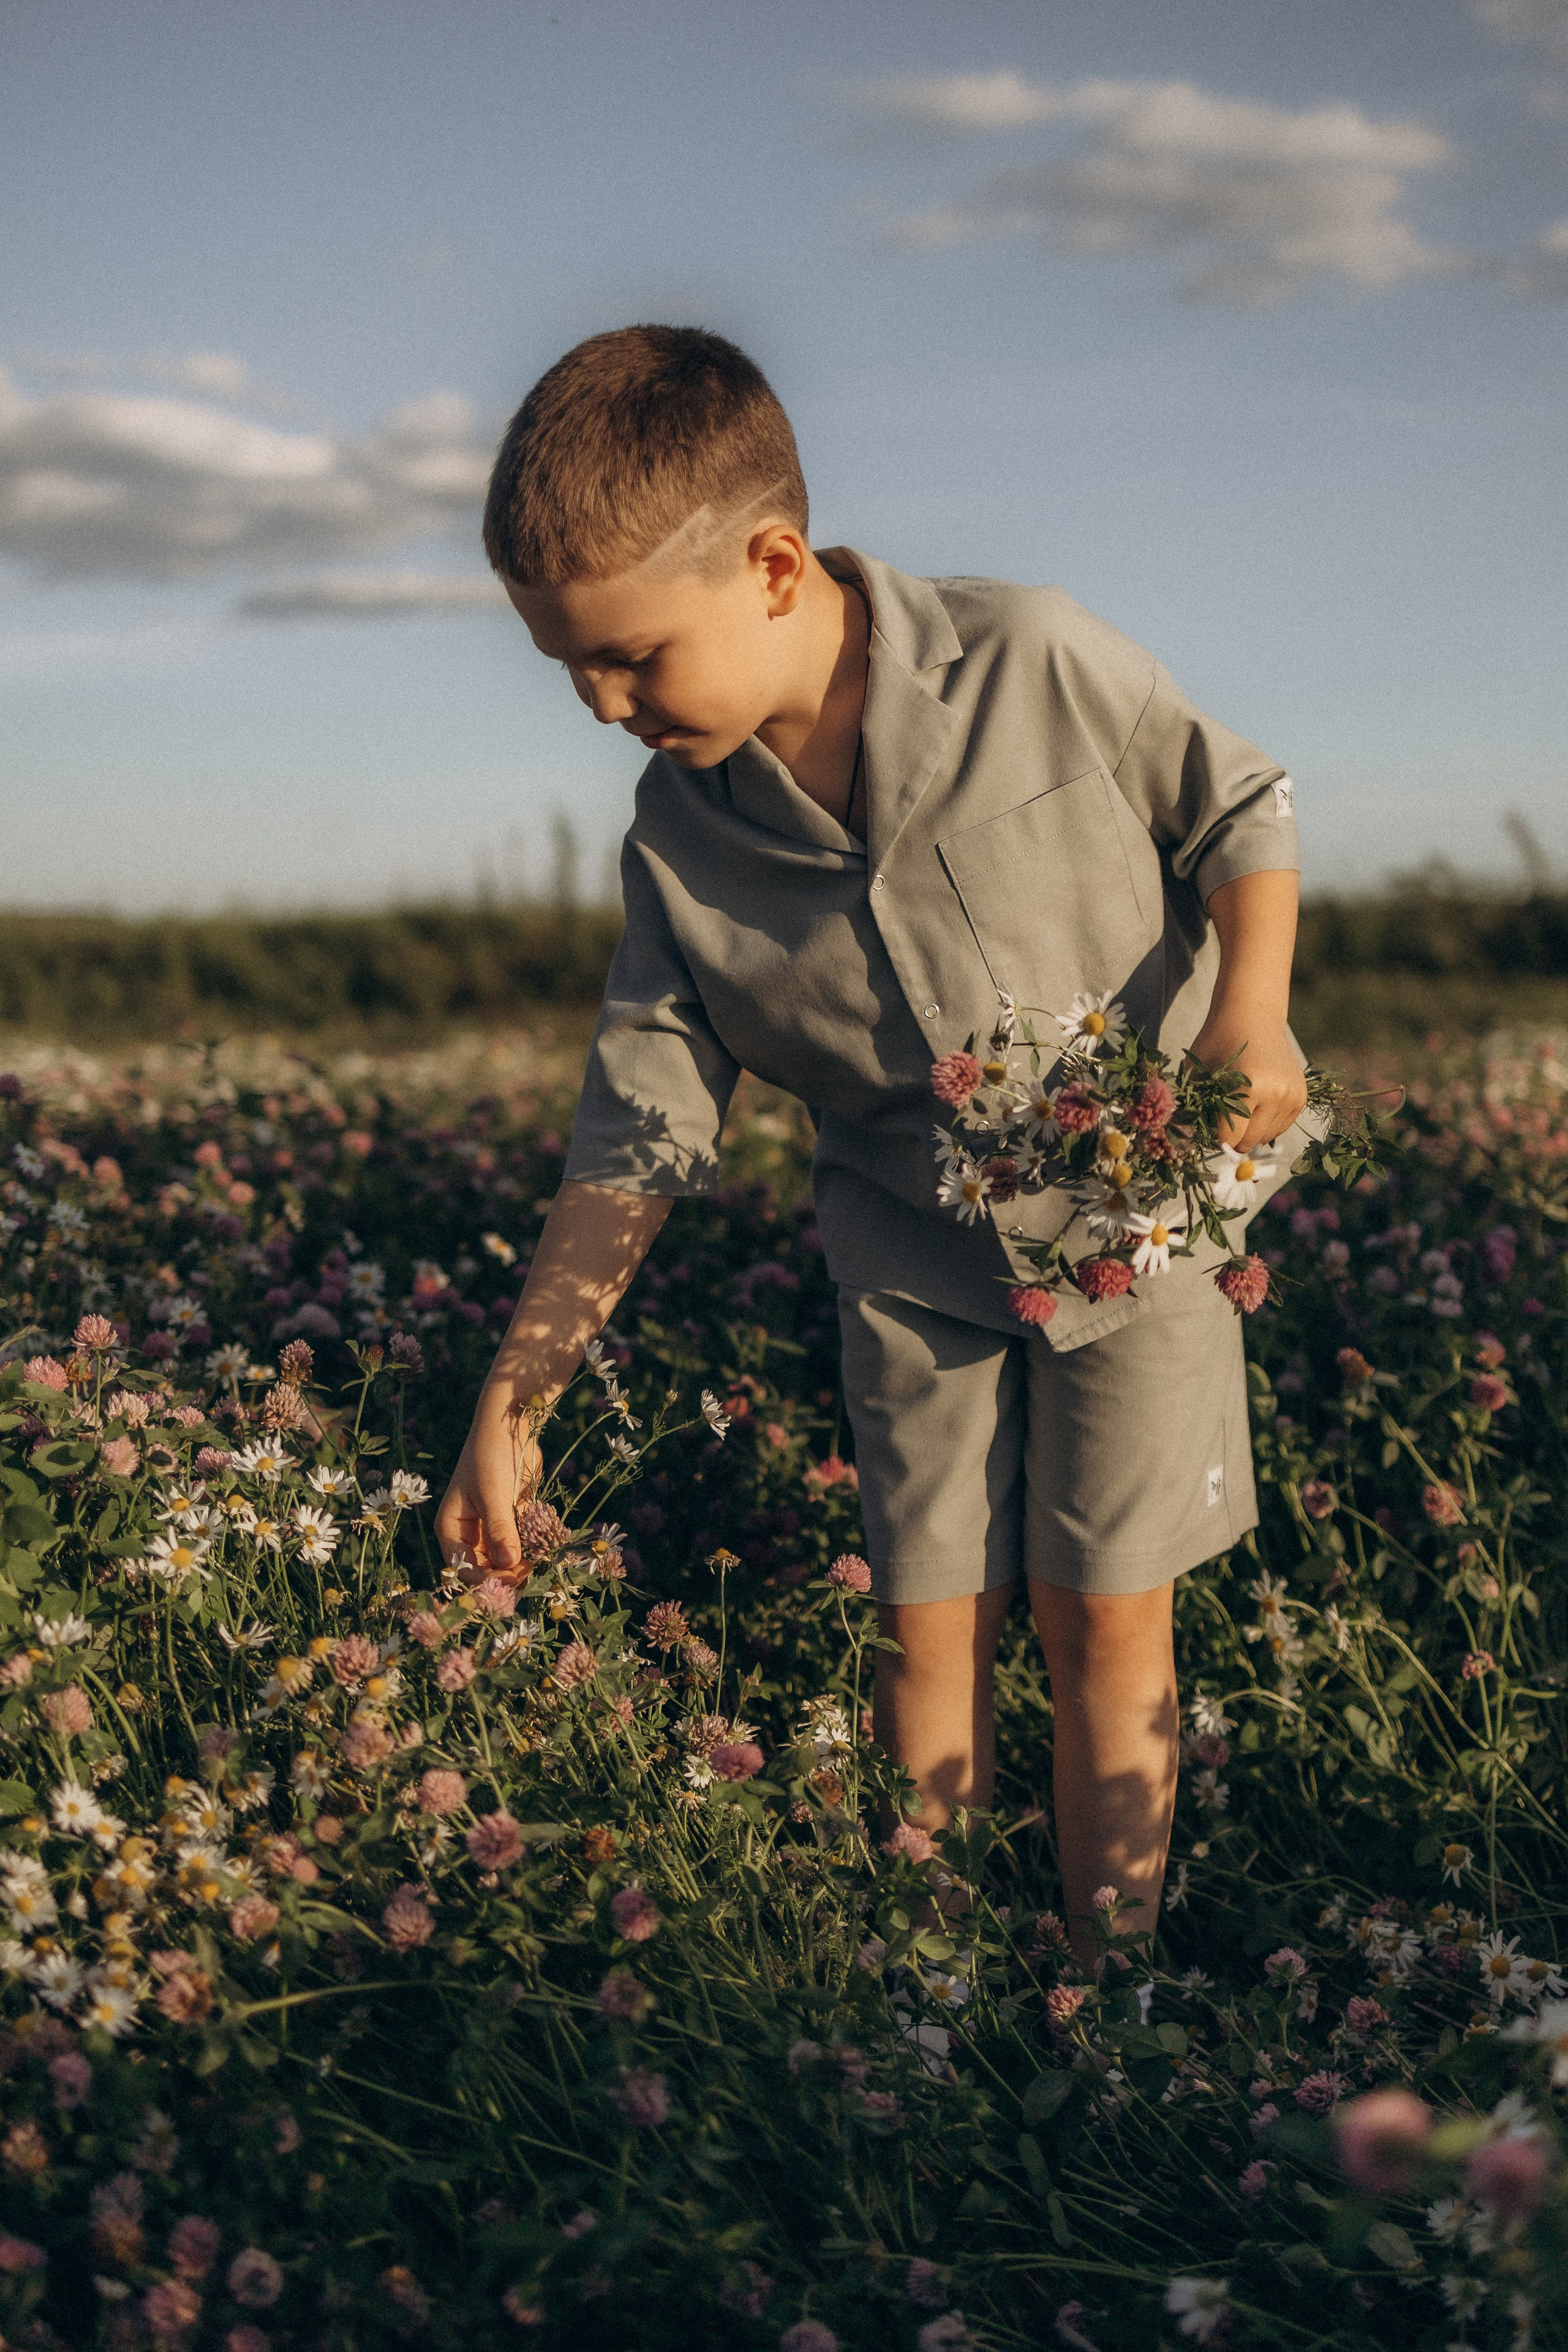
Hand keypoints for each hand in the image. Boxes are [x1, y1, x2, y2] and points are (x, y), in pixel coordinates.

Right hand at [434, 1390, 541, 1580]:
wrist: (510, 1426)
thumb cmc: (491, 1456)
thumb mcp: (493, 1493)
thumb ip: (500, 1530)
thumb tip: (509, 1565)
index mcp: (451, 1528)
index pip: (463, 1568)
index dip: (487, 1580)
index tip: (515, 1579)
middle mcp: (468, 1533)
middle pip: (485, 1569)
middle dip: (506, 1575)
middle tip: (533, 1574)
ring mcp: (490, 1529)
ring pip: (505, 1560)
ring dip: (522, 1564)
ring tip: (542, 1562)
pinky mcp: (511, 1522)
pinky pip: (521, 1545)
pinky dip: (532, 1550)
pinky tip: (546, 1548)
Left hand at [1189, 1009, 1307, 1151]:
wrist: (1252, 1018)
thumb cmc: (1218, 1044)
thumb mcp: (1197, 1073)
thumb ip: (1195, 1108)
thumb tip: (1192, 1144)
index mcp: (1249, 1086)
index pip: (1229, 1136)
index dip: (1214, 1135)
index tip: (1208, 1127)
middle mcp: (1276, 1093)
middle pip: (1249, 1141)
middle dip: (1232, 1138)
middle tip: (1222, 1122)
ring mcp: (1291, 1096)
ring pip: (1266, 1138)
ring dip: (1250, 1132)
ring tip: (1240, 1108)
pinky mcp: (1301, 1097)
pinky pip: (1281, 1128)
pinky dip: (1266, 1124)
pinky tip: (1256, 1105)